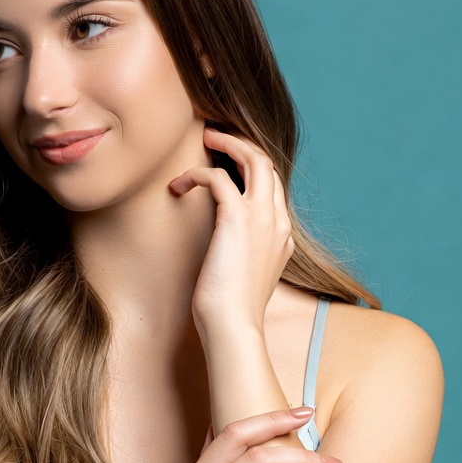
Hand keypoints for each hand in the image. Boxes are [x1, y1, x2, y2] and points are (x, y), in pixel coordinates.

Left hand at [169, 127, 293, 336]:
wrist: (233, 326)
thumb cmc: (231, 309)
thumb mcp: (243, 273)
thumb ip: (243, 250)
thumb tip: (224, 242)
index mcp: (282, 233)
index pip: (273, 185)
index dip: (250, 165)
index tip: (227, 159)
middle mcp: (277, 220)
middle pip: (268, 163)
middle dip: (242, 144)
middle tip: (215, 136)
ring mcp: (262, 218)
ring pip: (254, 159)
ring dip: (228, 143)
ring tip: (204, 138)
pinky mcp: (237, 218)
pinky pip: (218, 177)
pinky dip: (197, 174)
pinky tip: (179, 185)